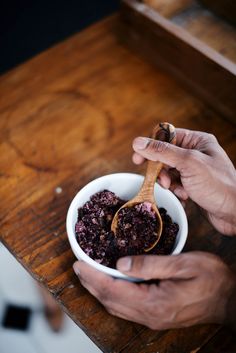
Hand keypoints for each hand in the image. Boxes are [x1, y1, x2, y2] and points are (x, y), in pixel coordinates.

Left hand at [73, 252, 235, 329]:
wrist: (229, 298)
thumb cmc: (211, 279)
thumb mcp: (183, 265)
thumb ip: (150, 265)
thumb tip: (120, 264)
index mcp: (154, 303)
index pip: (113, 291)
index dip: (92, 277)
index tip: (78, 264)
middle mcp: (149, 315)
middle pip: (110, 301)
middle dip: (90, 284)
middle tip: (77, 267)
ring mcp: (153, 318)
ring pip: (116, 306)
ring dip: (99, 290)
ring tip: (87, 274)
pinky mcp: (156, 315)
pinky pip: (126, 307)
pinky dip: (112, 295)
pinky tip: (109, 284)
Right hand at [132, 128, 235, 234]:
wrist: (235, 213)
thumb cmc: (218, 185)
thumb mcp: (188, 163)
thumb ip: (162, 152)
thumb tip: (138, 142)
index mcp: (197, 141)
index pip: (166, 136)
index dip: (150, 147)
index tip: (138, 160)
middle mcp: (195, 153)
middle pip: (164, 155)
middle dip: (161, 170)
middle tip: (162, 181)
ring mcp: (193, 170)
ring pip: (167, 172)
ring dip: (169, 183)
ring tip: (178, 191)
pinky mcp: (192, 185)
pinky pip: (174, 184)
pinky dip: (175, 191)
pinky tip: (185, 197)